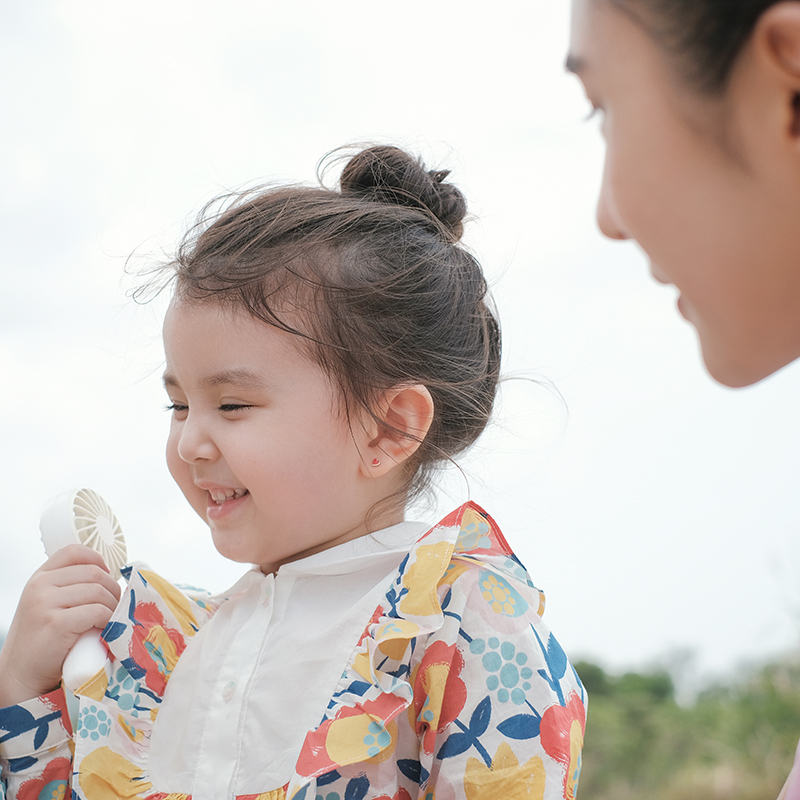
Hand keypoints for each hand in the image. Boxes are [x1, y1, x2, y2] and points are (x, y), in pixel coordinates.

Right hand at [0, 544, 121, 705]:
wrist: (21, 675)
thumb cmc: (41, 640)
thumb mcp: (46, 605)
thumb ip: (65, 588)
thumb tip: (109, 575)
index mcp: (39, 578)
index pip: (73, 552)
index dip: (97, 559)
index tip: (108, 574)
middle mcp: (40, 586)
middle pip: (93, 573)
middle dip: (112, 589)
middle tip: (115, 606)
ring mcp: (45, 604)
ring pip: (98, 592)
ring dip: (113, 606)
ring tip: (111, 619)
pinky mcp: (56, 623)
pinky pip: (97, 612)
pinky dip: (109, 619)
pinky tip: (106, 628)